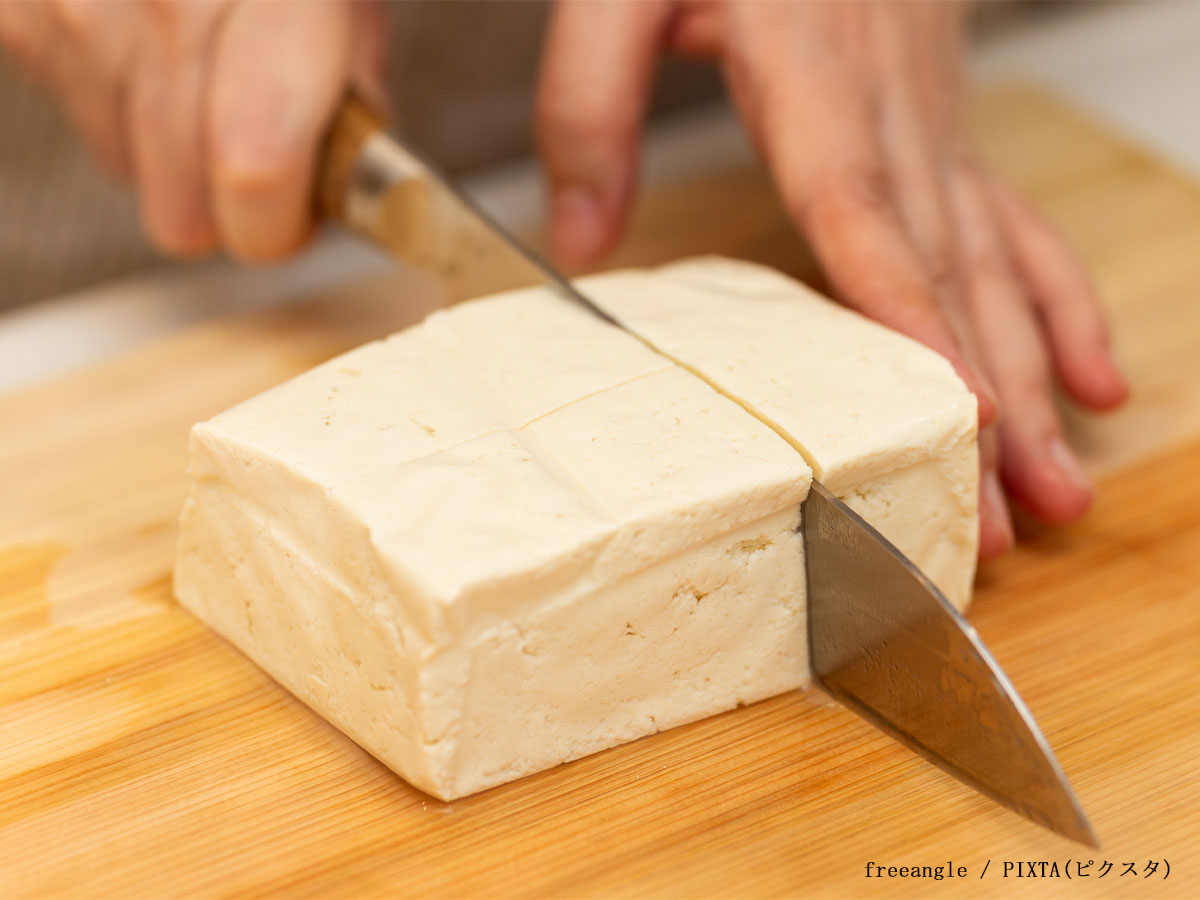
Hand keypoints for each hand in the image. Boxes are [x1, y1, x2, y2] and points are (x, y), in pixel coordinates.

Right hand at [0, 0, 387, 260]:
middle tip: (264, 144)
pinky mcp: (17, 12)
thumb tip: (341, 169)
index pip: (258, 166)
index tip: (294, 219)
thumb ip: (354, 71)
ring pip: (129, 171)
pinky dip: (118, 98)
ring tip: (206, 63)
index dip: (278, 226)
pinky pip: (80, 118)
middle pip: (180, 208)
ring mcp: (72, 4)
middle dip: (230, 200)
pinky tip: (148, 34)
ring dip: (173, 143)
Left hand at [536, 0, 1128, 556]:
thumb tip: (581, 247)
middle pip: (942, 272)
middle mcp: (891, 109)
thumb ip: (589, 103)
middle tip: (1006, 517)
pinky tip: (1092, 379)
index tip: (957, 411)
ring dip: (1032, 385)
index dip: (908, 313)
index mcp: (809, 73)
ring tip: (1059, 489)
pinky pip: (1017, 225)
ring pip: (993, 268)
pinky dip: (1058, 305)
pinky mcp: (945, 133)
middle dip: (983, 405)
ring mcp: (933, 125)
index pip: (861, 209)